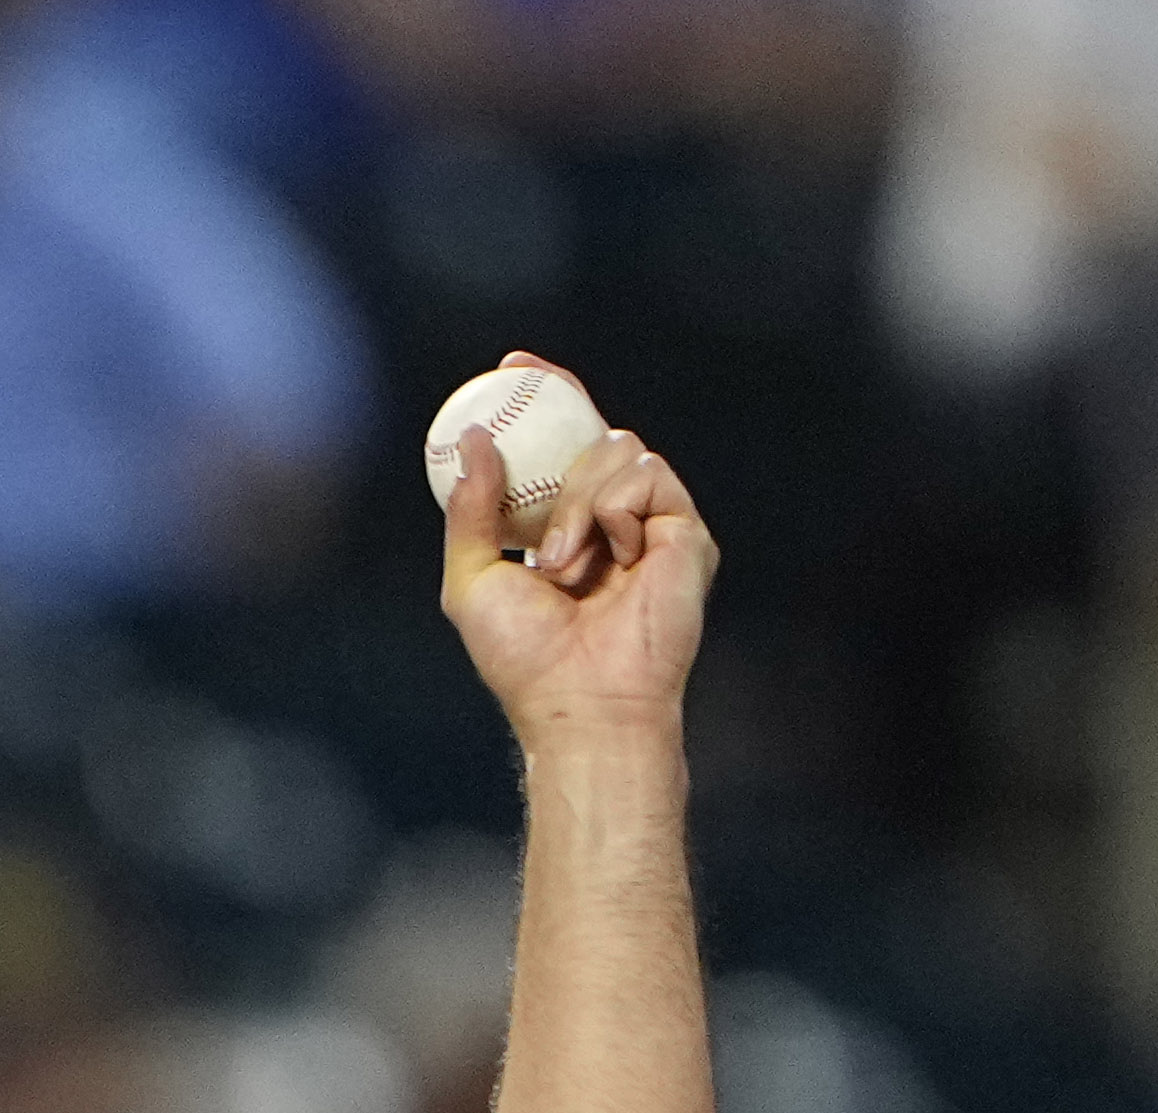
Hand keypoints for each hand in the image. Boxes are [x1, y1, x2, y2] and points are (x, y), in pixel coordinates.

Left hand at [438, 367, 712, 749]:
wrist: (580, 699)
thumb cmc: (525, 659)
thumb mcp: (473, 580)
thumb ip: (472, 513)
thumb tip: (472, 442)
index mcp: (565, 528)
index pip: (560, 448)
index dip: (544, 399)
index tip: (512, 368)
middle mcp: (612, 521)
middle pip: (593, 432)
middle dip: (559, 409)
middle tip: (518, 385)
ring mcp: (652, 523)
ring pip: (618, 448)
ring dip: (576, 496)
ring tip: (558, 562)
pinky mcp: (685, 532)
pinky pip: (649, 475)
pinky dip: (616, 508)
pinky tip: (608, 556)